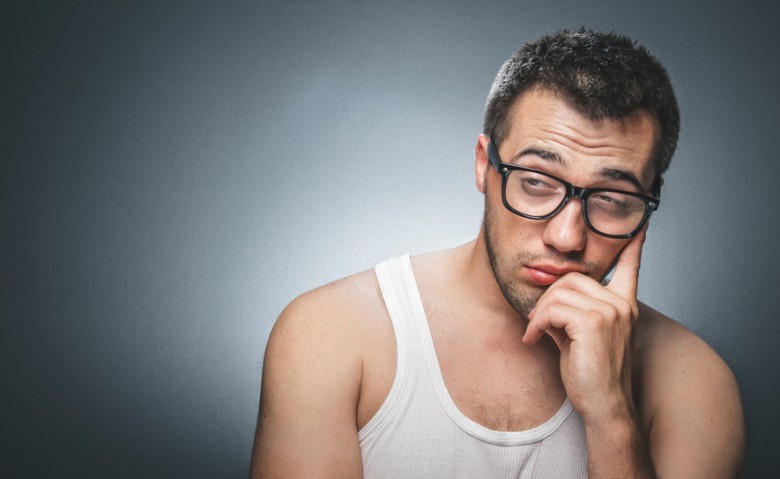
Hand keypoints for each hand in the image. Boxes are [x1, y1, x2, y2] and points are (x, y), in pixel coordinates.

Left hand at [521, 228, 645, 420]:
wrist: (604, 405)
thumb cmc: (591, 375)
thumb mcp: (582, 336)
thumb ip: (572, 313)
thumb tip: (548, 298)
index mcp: (623, 306)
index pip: (630, 268)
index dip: (633, 248)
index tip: (639, 229)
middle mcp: (620, 304)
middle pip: (572, 278)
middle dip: (548, 298)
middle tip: (537, 322)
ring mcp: (609, 312)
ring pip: (559, 292)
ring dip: (539, 312)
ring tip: (534, 332)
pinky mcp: (593, 323)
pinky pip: (552, 309)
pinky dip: (536, 323)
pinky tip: (534, 338)